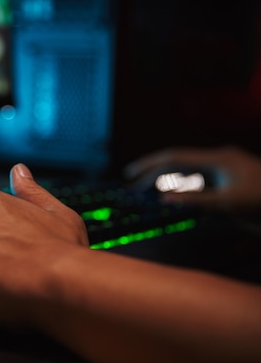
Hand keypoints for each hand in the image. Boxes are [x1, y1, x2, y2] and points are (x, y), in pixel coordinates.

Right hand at [124, 146, 260, 214]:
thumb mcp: (229, 204)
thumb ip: (196, 201)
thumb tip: (164, 200)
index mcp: (217, 159)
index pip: (175, 158)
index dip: (149, 166)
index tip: (131, 176)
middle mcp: (220, 159)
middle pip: (180, 163)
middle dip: (155, 173)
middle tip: (134, 188)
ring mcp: (227, 168)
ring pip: (190, 172)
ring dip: (169, 182)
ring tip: (150, 193)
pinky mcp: (232, 180)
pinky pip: (202, 181)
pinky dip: (185, 189)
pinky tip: (179, 200)